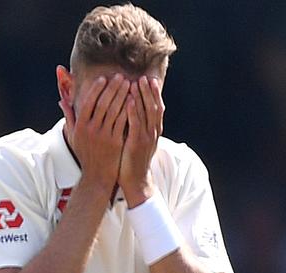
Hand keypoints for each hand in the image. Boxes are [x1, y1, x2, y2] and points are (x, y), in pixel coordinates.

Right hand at [59, 74, 129, 191]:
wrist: (97, 176)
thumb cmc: (85, 155)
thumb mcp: (74, 137)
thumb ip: (69, 117)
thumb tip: (62, 101)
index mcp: (80, 126)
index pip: (88, 102)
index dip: (96, 89)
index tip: (104, 78)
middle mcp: (91, 130)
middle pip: (103, 103)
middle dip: (113, 88)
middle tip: (121, 76)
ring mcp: (104, 136)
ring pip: (115, 111)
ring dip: (123, 96)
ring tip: (129, 85)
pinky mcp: (115, 142)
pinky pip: (123, 122)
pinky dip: (128, 110)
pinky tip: (134, 101)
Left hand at [119, 76, 163, 206]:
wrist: (135, 181)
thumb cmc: (133, 160)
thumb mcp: (137, 140)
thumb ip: (137, 126)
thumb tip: (132, 110)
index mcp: (154, 131)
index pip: (157, 108)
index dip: (154, 93)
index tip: (149, 79)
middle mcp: (153, 133)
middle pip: (154, 106)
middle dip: (149, 91)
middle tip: (144, 77)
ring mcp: (146, 138)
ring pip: (146, 113)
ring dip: (141, 97)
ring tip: (136, 83)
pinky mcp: (137, 144)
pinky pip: (135, 124)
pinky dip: (133, 111)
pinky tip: (128, 100)